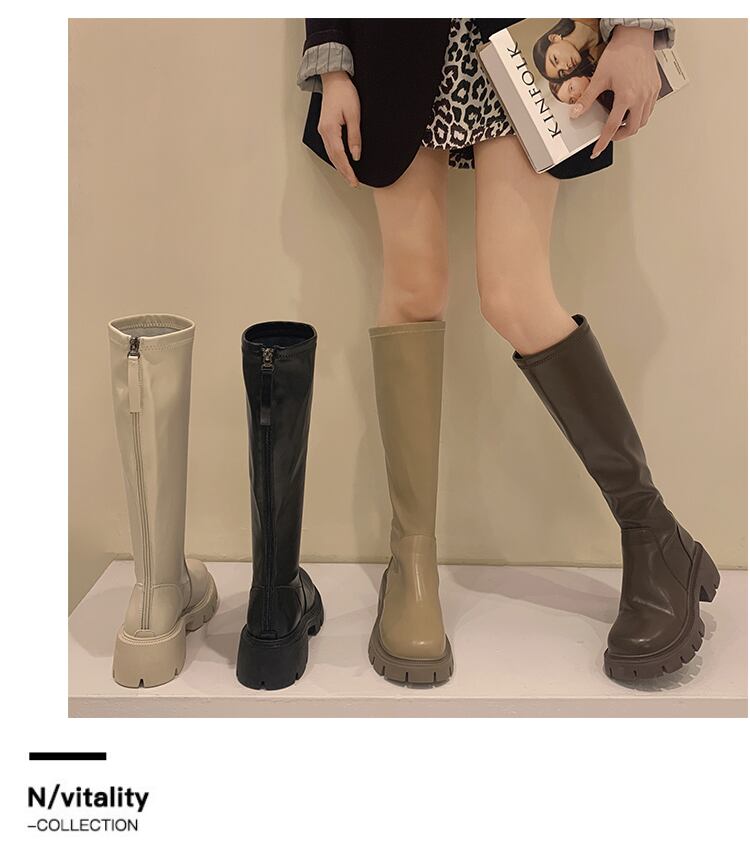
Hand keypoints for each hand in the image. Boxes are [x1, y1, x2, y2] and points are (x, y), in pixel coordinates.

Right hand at [318, 71, 360, 186]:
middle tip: (353, 183)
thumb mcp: (355, 114)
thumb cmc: (345, 93)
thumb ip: (355, 137)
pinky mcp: (325, 128)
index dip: (347, 170)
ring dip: (340, 166)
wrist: (334, 79)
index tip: (354, 180)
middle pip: (334, 158)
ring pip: (331, 154)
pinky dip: (337, 158)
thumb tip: (356, 155)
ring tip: (349, 177)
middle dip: (344, 172)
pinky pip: (330, 148)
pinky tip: (343, 162)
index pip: (339, 156)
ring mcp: (323, 130)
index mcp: (330, 129)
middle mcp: (324, 132)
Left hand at [570, 26, 660, 157]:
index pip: (612, 127)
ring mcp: (650, 93)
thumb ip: (587, 99)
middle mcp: (641, 97)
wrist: (635, 37)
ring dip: (631, 126)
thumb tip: (576, 113)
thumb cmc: (619, 54)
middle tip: (609, 135)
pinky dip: (640, 115)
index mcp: (626, 97)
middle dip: (619, 135)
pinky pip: (649, 109)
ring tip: (619, 122)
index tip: (597, 150)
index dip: (603, 142)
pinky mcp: (656, 88)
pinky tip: (630, 110)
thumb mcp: (599, 78)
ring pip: (643, 120)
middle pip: (632, 128)